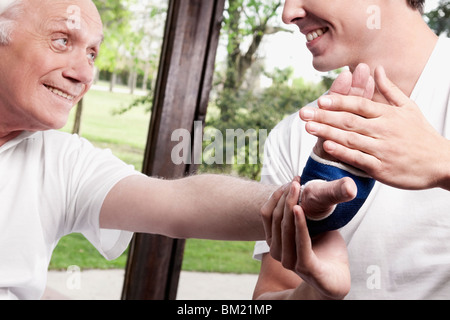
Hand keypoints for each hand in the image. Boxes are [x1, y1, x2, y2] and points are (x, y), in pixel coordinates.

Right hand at [260, 177, 353, 298]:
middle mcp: (276, 251)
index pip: (267, 214)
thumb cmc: (323, 252)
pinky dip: (300, 223)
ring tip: (300, 188)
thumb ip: (303, 213)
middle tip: (296, 180)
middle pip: (276, 217)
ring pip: (285, 226)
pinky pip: (300, 240)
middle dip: (285, 196)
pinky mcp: (304, 266)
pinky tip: (300, 208)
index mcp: (274, 241)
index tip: (290, 181)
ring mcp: (288, 259)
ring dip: (292, 204)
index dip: (276, 195)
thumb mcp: (311, 227)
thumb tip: (304, 187)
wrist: (336, 280)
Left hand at [300, 66, 449, 189]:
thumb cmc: (422, 134)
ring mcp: (382, 150)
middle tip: (303, 112)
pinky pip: (359, 159)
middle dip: (325, 115)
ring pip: (351, 139)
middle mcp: (384, 130)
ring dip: (328, 132)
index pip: (360, 105)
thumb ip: (389, 90)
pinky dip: (343, 152)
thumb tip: (376, 68)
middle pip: (350, 120)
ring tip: (308, 127)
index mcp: (388, 115)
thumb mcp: (409, 107)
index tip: (321, 99)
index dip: (340, 101)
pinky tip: (327, 146)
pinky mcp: (382, 169)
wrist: (441, 163)